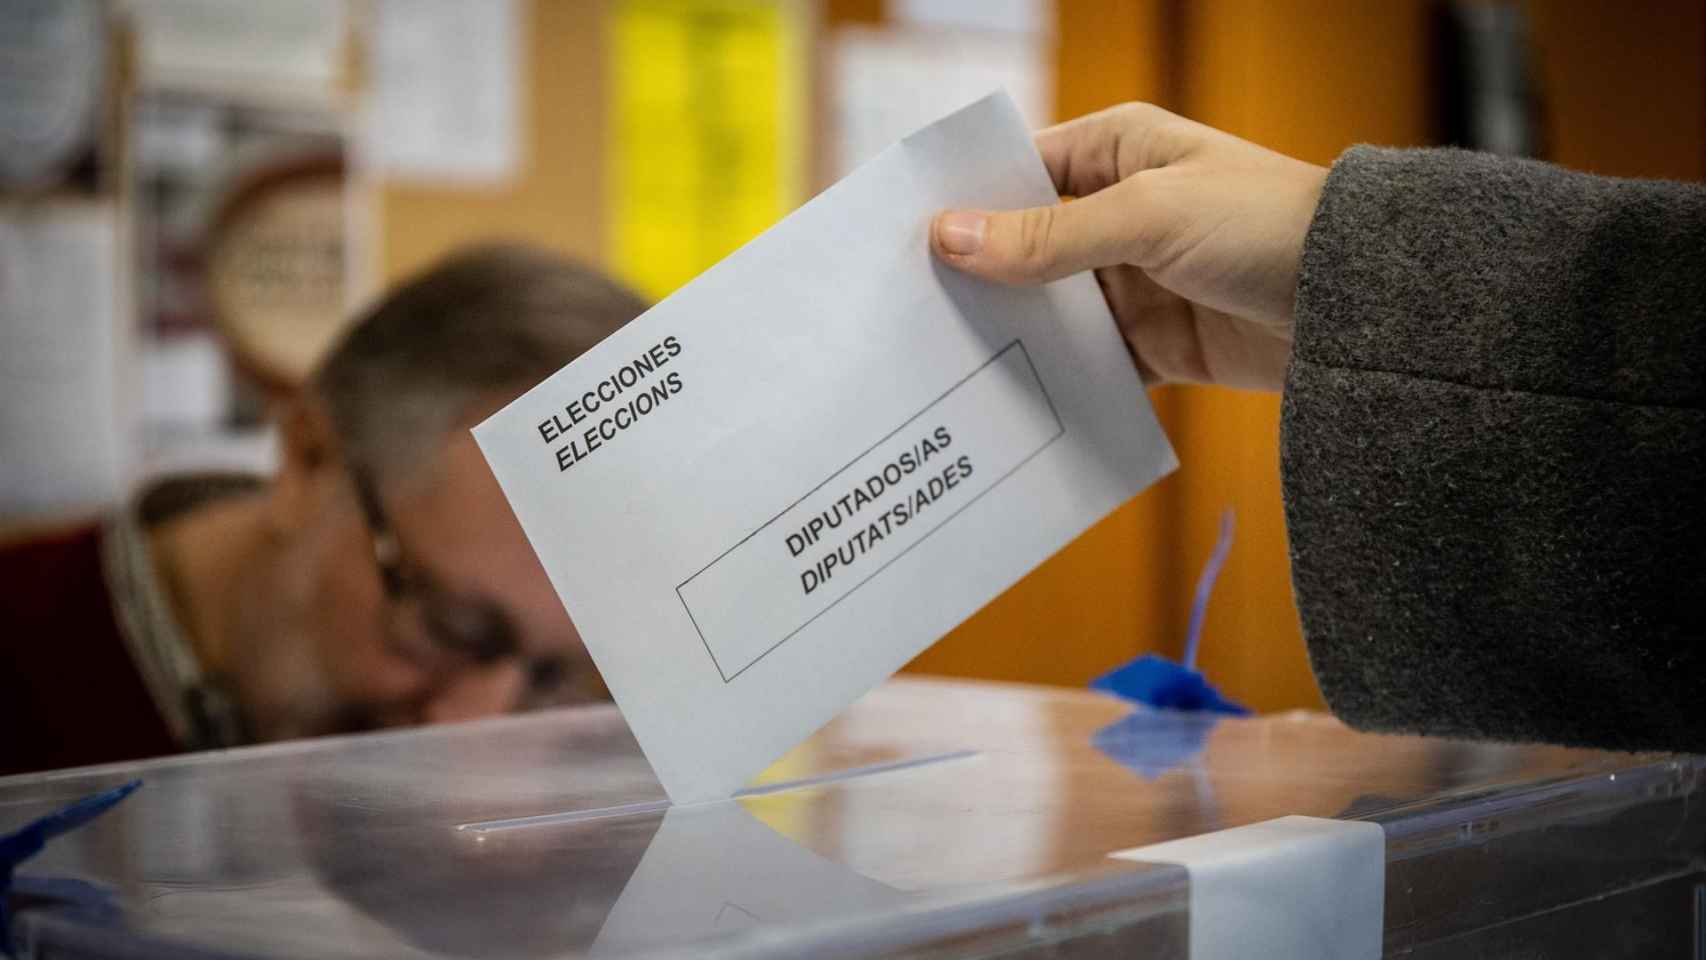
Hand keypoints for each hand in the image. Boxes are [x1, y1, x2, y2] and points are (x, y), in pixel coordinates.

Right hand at [931, 103, 1326, 390]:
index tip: (902, 241)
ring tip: (943, 368)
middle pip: (1026, 248)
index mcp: (1118, 153)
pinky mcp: (1156, 343)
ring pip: (1052, 312)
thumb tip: (949, 236)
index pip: (1019, 172)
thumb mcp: (1145, 219)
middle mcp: (1120, 213)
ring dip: (1013, 337)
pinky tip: (1009, 404)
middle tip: (907, 315)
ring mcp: (1137, 281)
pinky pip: (1091, 364)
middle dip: (978, 281)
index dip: (965, 204)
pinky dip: (1058, 382)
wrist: (1362, 304)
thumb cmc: (1263, 225)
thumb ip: (1045, 237)